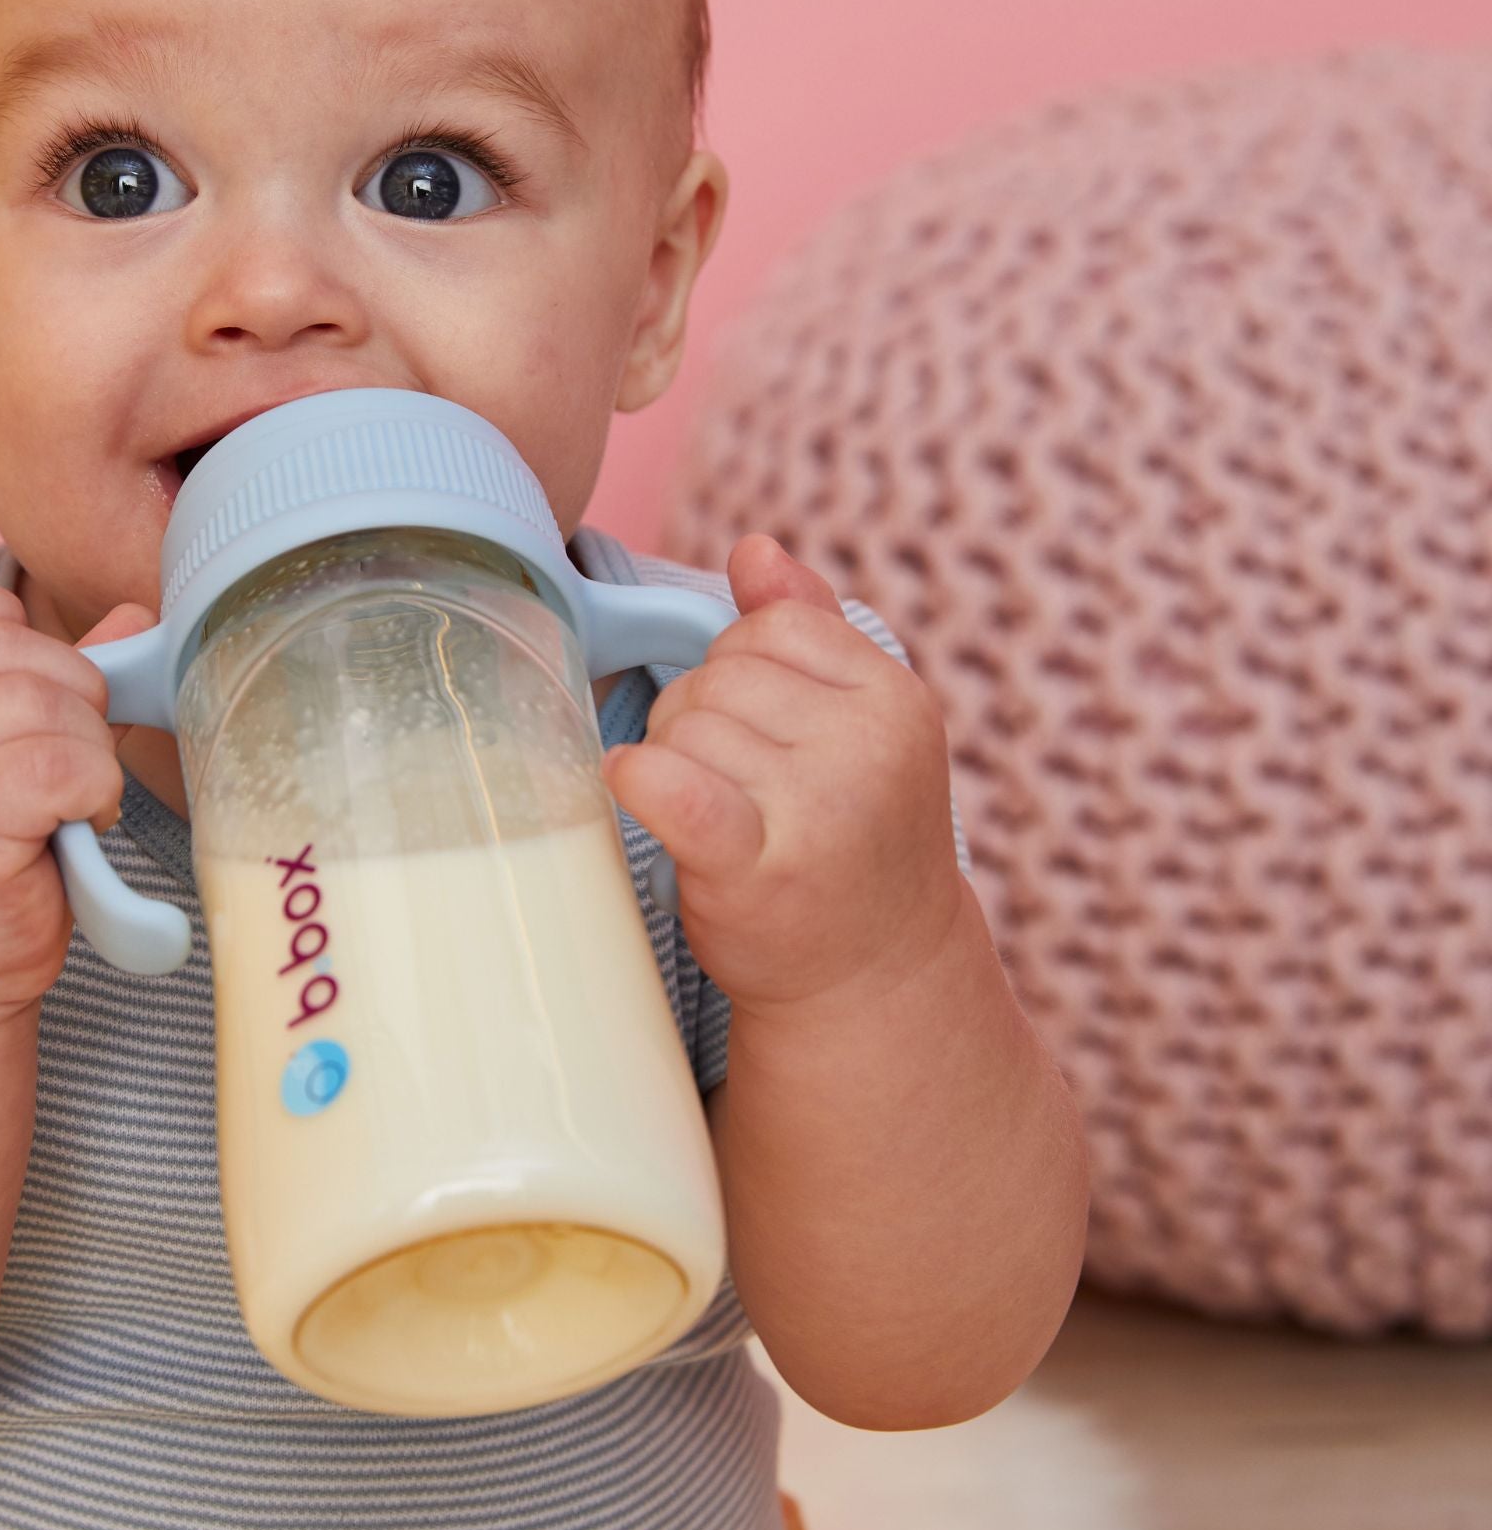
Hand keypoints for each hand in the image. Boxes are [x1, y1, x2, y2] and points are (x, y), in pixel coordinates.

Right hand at [0, 576, 154, 1006]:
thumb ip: (52, 679)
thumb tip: (135, 617)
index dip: (18, 638)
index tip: (35, 703)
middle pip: (18, 647)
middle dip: (76, 700)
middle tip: (73, 765)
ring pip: (46, 701)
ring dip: (90, 751)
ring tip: (75, 800)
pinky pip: (62, 762)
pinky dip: (94, 787)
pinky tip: (81, 822)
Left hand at [601, 535, 964, 1017]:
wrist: (872, 981)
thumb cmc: (850, 845)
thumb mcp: (859, 729)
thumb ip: (810, 630)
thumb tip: (753, 548)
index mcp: (896, 701)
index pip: (770, 626)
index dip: (740, 669)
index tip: (758, 731)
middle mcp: (866, 749)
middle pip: (720, 674)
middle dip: (702, 719)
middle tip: (732, 786)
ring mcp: (816, 808)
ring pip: (684, 727)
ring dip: (674, 764)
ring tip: (714, 818)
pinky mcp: (755, 866)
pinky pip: (667, 782)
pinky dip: (636, 779)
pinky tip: (633, 788)